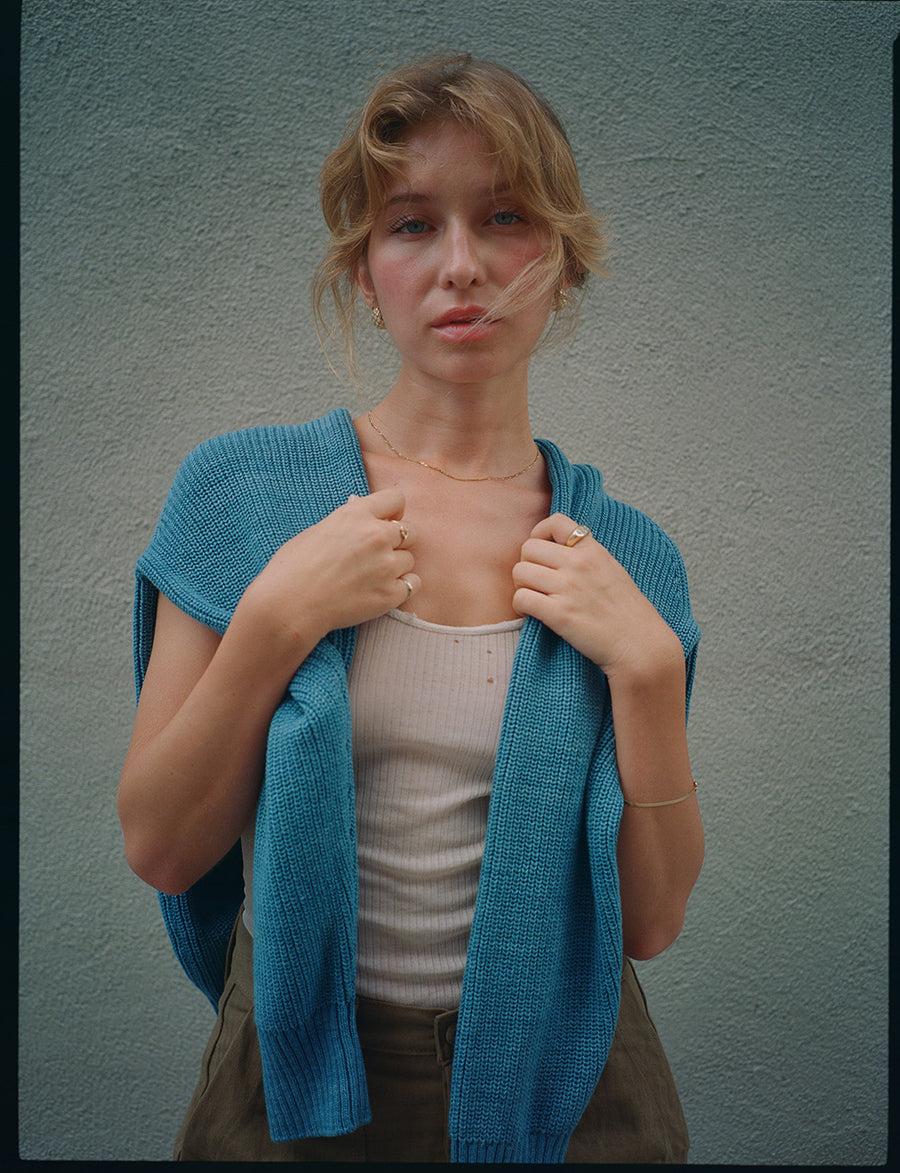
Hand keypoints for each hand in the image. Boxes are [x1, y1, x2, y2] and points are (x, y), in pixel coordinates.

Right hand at [244, 488, 419, 643]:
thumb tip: (357, 503)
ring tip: (372, 577)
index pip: (396, 499)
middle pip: (411, 531)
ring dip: (397, 567)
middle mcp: (376, 536)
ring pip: (410, 560)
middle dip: (398, 541)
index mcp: (357, 515)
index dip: (393, 512)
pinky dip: (401, 589)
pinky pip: (413, 585)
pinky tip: (381, 591)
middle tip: (378, 555)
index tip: (386, 522)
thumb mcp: (317, 530)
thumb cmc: (293, 567)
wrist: (289, 605)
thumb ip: (345, 518)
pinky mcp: (390, 594)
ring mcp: (386, 566)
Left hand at [512, 514, 681, 679]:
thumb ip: (587, 557)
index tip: (542, 552)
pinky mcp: (559, 614)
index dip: (539, 534)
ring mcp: (568, 588)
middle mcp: (579, 564)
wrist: (641, 645)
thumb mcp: (612, 571)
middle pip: (528, 549)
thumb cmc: (628, 613)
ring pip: (519, 573)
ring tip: (535, 599)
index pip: (556, 521)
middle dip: (527, 565)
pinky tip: (533, 615)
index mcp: (593, 551)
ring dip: (522, 587)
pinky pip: (521, 599)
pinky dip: (521, 608)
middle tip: (536, 583)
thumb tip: (558, 551)